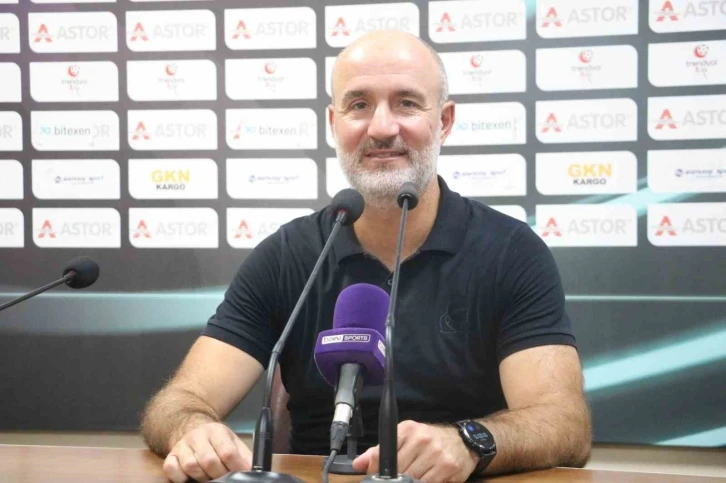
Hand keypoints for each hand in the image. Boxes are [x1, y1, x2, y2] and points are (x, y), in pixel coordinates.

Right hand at [163, 422, 251, 481]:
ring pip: (191, 466)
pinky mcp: (169, 456)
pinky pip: (171, 469)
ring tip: (208, 476)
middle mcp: (197, 436)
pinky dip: (180, 477)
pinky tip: (189, 477)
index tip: (240, 474)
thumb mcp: (232, 442)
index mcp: (216, 431)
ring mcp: (182, 445)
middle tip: (223, 477)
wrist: (192, 429)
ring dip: (201, 477)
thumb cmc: (216, 441)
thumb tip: (253, 470)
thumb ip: (243, 456)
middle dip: (218, 474)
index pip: (227, 452)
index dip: (235, 467)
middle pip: (209, 461)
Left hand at [352, 420, 477, 481]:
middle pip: (397, 470)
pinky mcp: (447, 466)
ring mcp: (435, 452)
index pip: (383, 453)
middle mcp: (421, 438)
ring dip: (408, 482)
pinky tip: (423, 479)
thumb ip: (380, 452)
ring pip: (411, 479)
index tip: (376, 477)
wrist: (462, 442)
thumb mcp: (405, 439)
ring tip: (410, 479)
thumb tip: (358, 464)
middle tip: (395, 480)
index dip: (376, 470)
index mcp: (407, 430)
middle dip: (393, 480)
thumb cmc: (430, 441)